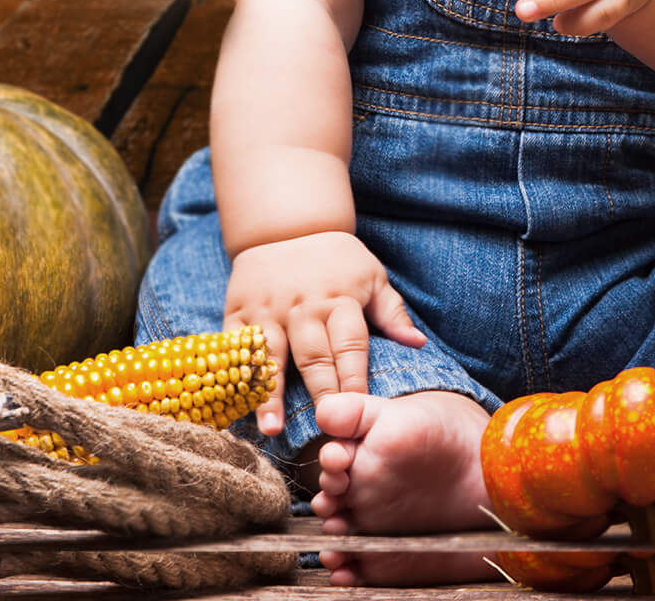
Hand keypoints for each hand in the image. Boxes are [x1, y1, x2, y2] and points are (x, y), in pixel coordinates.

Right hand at [223, 230, 426, 433]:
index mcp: (340, 299)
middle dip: (321, 393)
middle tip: (325, 428)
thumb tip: (419, 344)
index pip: (351, 345)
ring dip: (271, 394)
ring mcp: (269, 311)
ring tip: (272, 429)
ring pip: (271, 356)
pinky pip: (236, 349)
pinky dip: (236, 375)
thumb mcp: (371, 276)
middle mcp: (304, 307)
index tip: (361, 410)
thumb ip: (392, 313)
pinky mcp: (239, 313)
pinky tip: (236, 404)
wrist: (288, 225)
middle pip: (314, 356)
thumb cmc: (338, 260)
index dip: (355, 378)